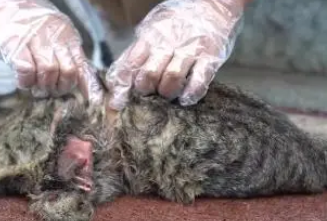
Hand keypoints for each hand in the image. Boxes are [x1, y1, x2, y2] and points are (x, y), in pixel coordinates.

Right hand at [0, 0, 102, 103]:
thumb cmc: (25, 26)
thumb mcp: (53, 37)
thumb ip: (66, 56)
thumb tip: (80, 82)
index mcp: (67, 36)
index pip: (83, 65)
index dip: (89, 87)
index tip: (94, 103)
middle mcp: (54, 35)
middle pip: (68, 71)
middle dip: (60, 87)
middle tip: (49, 90)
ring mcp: (34, 38)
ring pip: (48, 71)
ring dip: (41, 85)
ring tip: (34, 86)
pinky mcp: (14, 43)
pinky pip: (26, 69)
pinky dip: (25, 81)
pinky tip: (23, 81)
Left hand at [106, 0, 245, 109]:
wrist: (212, 5)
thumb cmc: (175, 23)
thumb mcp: (149, 31)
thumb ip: (132, 55)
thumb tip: (115, 81)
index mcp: (149, 37)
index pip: (129, 65)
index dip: (121, 88)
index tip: (117, 104)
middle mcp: (168, 42)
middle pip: (149, 75)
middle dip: (146, 91)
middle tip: (150, 94)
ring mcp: (190, 49)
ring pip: (171, 78)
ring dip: (167, 94)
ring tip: (168, 95)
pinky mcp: (210, 57)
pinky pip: (199, 81)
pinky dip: (190, 94)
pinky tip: (186, 99)